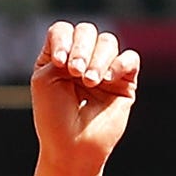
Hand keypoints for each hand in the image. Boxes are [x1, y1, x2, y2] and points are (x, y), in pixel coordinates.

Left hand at [31, 20, 138, 175]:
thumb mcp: (45, 78)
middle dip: (81, 48)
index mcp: (58, 56)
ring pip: (108, 42)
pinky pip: (130, 59)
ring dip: (98, 59)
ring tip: (90, 82)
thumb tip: (93, 43)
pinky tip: (107, 80)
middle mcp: (81, 59)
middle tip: (75, 72)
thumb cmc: (53, 116)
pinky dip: (119, 64)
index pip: (63, 30)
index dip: (63, 39)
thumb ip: (62, 51)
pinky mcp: (125, 82)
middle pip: (87, 31)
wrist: (72, 146)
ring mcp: (104, 69)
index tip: (58, 63)